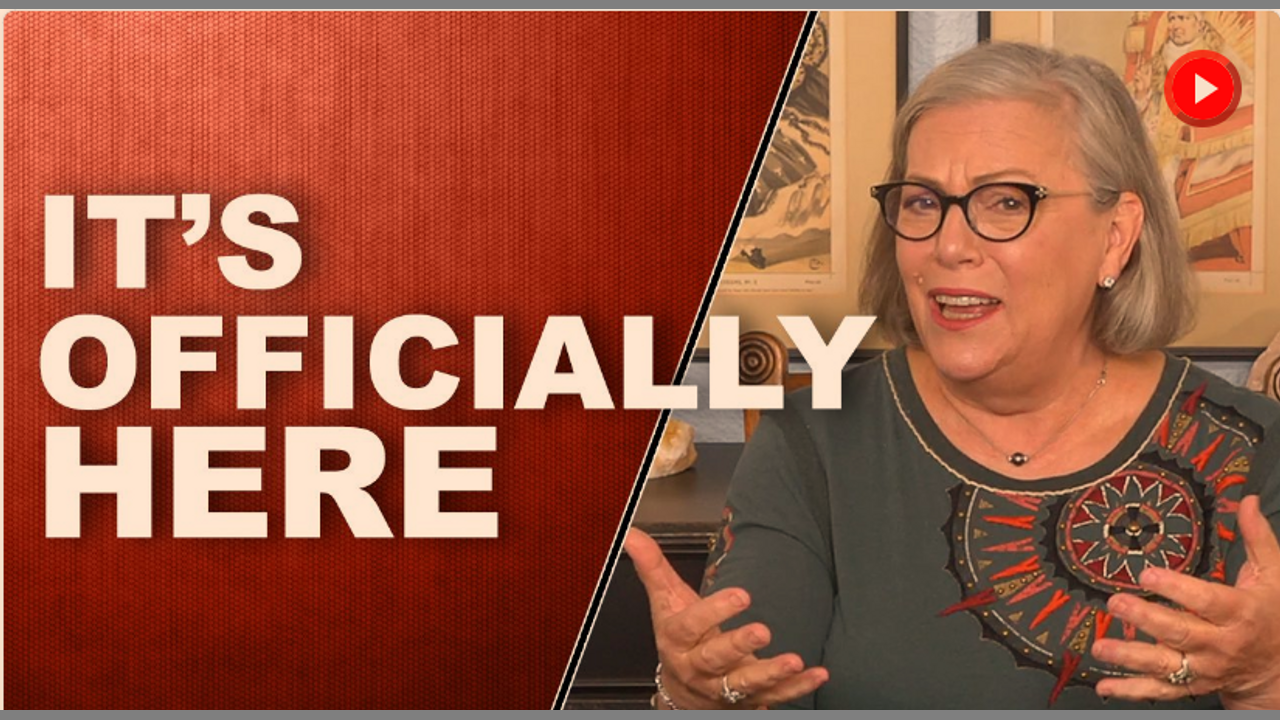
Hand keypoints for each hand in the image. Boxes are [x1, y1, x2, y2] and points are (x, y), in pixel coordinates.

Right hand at [624, 528, 828, 708]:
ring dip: (771, 674)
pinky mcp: (750, 699)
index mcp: (679, 641)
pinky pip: (776, 696)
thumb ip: (653, 568)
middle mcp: (699, 667)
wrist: (682, 693)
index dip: (714, 612)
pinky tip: (818, 674)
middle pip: (716, 658)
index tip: (741, 595)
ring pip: (745, 683)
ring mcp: (725, 687)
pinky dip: (797, 688)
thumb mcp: (665, 602)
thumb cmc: (679, 639)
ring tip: (794, 661)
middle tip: (762, 631)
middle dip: (738, 646)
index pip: (691, 625)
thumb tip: (631, 534)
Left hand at [1092, 496, 1279, 708]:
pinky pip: (1159, 691)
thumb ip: (1257, 537)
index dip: (1177, 588)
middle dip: (1146, 618)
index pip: (1207, 601)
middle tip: (1115, 602)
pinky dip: (1131, 690)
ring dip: (1130, 657)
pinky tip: (1103, 686)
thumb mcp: (1272, 575)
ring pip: (1165, 665)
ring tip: (1100, 647)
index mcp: (1240, 613)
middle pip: (1180, 632)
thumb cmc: (1272, 613)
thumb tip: (1247, 500)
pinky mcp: (1192, 685)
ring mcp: (1205, 668)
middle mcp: (1221, 644)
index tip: (1148, 574)